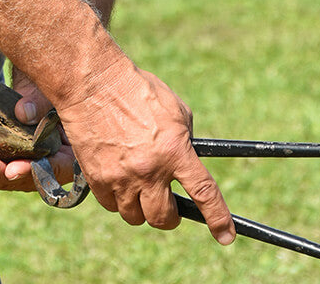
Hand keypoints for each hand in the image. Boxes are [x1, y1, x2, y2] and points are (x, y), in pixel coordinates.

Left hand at [0, 66, 73, 190]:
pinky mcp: (15, 156)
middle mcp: (55, 159)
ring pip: (11, 178)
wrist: (40, 72)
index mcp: (73, 149)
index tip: (13, 169)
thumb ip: (41, 101)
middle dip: (3, 175)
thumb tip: (23, 113)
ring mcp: (33, 160)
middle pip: (30, 178)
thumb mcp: (50, 87)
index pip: (58, 168)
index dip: (34, 171)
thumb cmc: (53, 79)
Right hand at [58, 63, 235, 244]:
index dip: (218, 219)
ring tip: (138, 188)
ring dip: (140, 208)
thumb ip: (184, 141)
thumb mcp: (175, 110)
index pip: (203, 193)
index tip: (226, 236)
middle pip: (164, 218)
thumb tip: (186, 160)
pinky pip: (111, 205)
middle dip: (170, 216)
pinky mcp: (96, 178)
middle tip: (167, 205)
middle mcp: (149, 169)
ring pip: (135, 216)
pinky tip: (117, 181)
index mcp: (174, 151)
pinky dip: (116, 199)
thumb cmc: (137, 90)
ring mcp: (120, 177)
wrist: (93, 84)